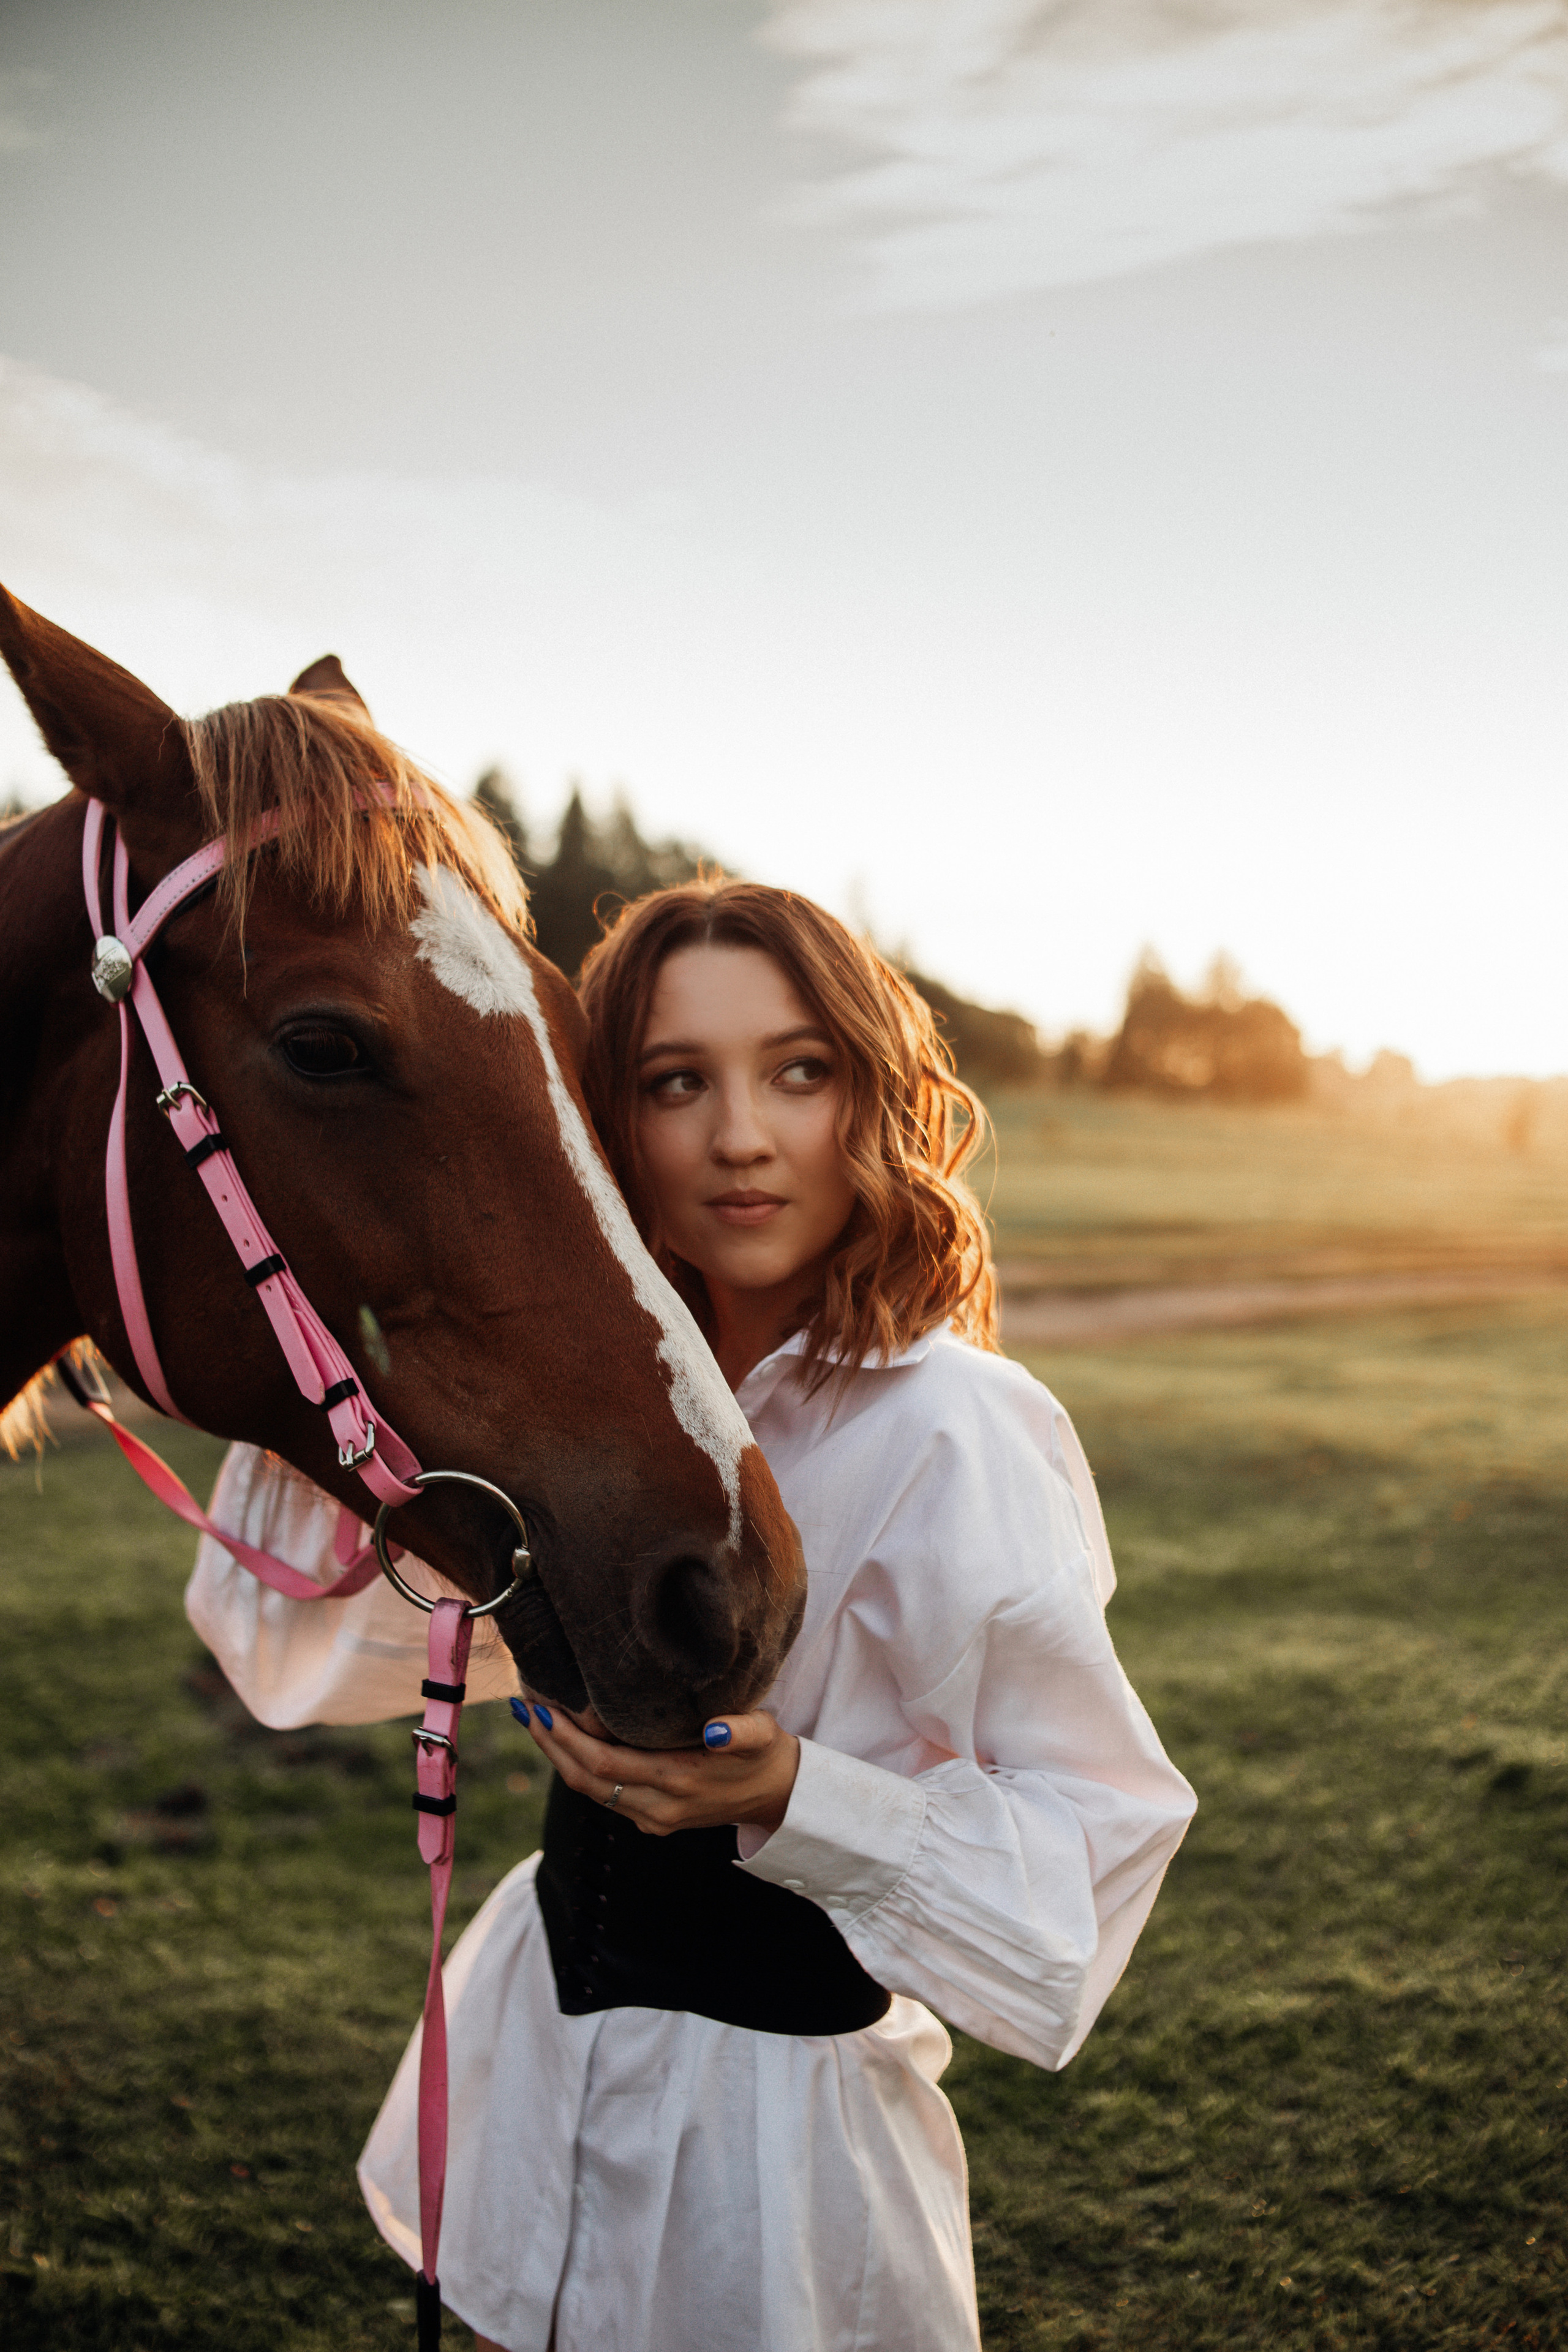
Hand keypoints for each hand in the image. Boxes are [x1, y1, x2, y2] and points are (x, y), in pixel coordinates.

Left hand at [516, 1698, 799, 1838]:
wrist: (778, 1795)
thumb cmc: (765, 1754)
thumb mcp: (761, 1735)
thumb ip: (738, 1731)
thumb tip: (712, 1732)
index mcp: (677, 1780)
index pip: (604, 1764)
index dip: (566, 1739)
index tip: (540, 1708)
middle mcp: (657, 1806)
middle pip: (586, 1779)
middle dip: (550, 1744)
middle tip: (523, 1707)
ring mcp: (652, 1818)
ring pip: (589, 1790)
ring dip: (558, 1756)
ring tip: (535, 1719)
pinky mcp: (651, 1819)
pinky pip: (603, 1794)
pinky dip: (578, 1767)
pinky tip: (565, 1741)